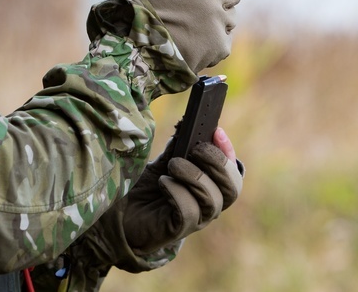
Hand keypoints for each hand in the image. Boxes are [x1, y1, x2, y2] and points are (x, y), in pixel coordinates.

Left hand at [121, 129, 244, 253]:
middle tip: (195, 150)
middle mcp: (209, 205)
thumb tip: (185, 128)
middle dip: (217, 164)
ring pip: (212, 199)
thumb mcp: (163, 164)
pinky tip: (164, 181)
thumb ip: (177, 150)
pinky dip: (178, 192)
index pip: (233, 172)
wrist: (124, 216)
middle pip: (232, 188)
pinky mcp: (180, 230)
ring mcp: (197, 219)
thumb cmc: (147, 190)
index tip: (216, 131)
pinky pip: (189, 211)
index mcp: (211, 187)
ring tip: (173, 165)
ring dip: (193, 176)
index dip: (228, 152)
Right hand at [125, 0, 264, 72]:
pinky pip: (224, 39)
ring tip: (191, 28)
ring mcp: (218, 25)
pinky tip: (193, 43)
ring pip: (230, 17)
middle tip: (201, 1)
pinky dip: (212, 41)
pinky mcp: (219, 47)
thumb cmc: (133, 16)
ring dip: (217, 19)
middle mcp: (211, 1)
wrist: (135, 56)